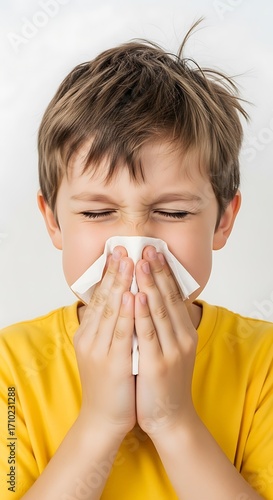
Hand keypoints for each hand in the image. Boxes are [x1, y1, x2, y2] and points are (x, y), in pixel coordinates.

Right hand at [73, 247, 135, 437]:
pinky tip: (130, 294)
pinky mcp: (112, 363)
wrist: (104, 419)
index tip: (118, 252)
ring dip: (121, 283)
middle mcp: (91, 338)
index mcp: (89, 333)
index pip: (100, 296)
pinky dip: (125, 312)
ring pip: (111, 310)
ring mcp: (99, 350)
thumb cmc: (111, 382)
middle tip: (123, 247)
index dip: (110, 273)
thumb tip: (123, 301)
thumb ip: (111, 326)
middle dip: (115, 271)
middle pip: (104, 298)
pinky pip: (120, 333)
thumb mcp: (106, 349)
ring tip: (128, 261)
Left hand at [134, 246, 197, 436]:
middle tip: (148, 248)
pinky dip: (142, 315)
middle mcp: (181, 337)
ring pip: (160, 311)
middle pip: (168, 298)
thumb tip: (148, 298)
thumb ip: (161, 325)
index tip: (154, 252)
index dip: (164, 272)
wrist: (170, 417)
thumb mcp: (168, 348)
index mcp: (183, 332)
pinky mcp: (158, 365)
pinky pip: (148, 335)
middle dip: (157, 271)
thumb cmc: (163, 381)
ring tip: (141, 263)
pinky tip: (136, 297)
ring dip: (150, 285)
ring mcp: (171, 351)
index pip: (173, 296)